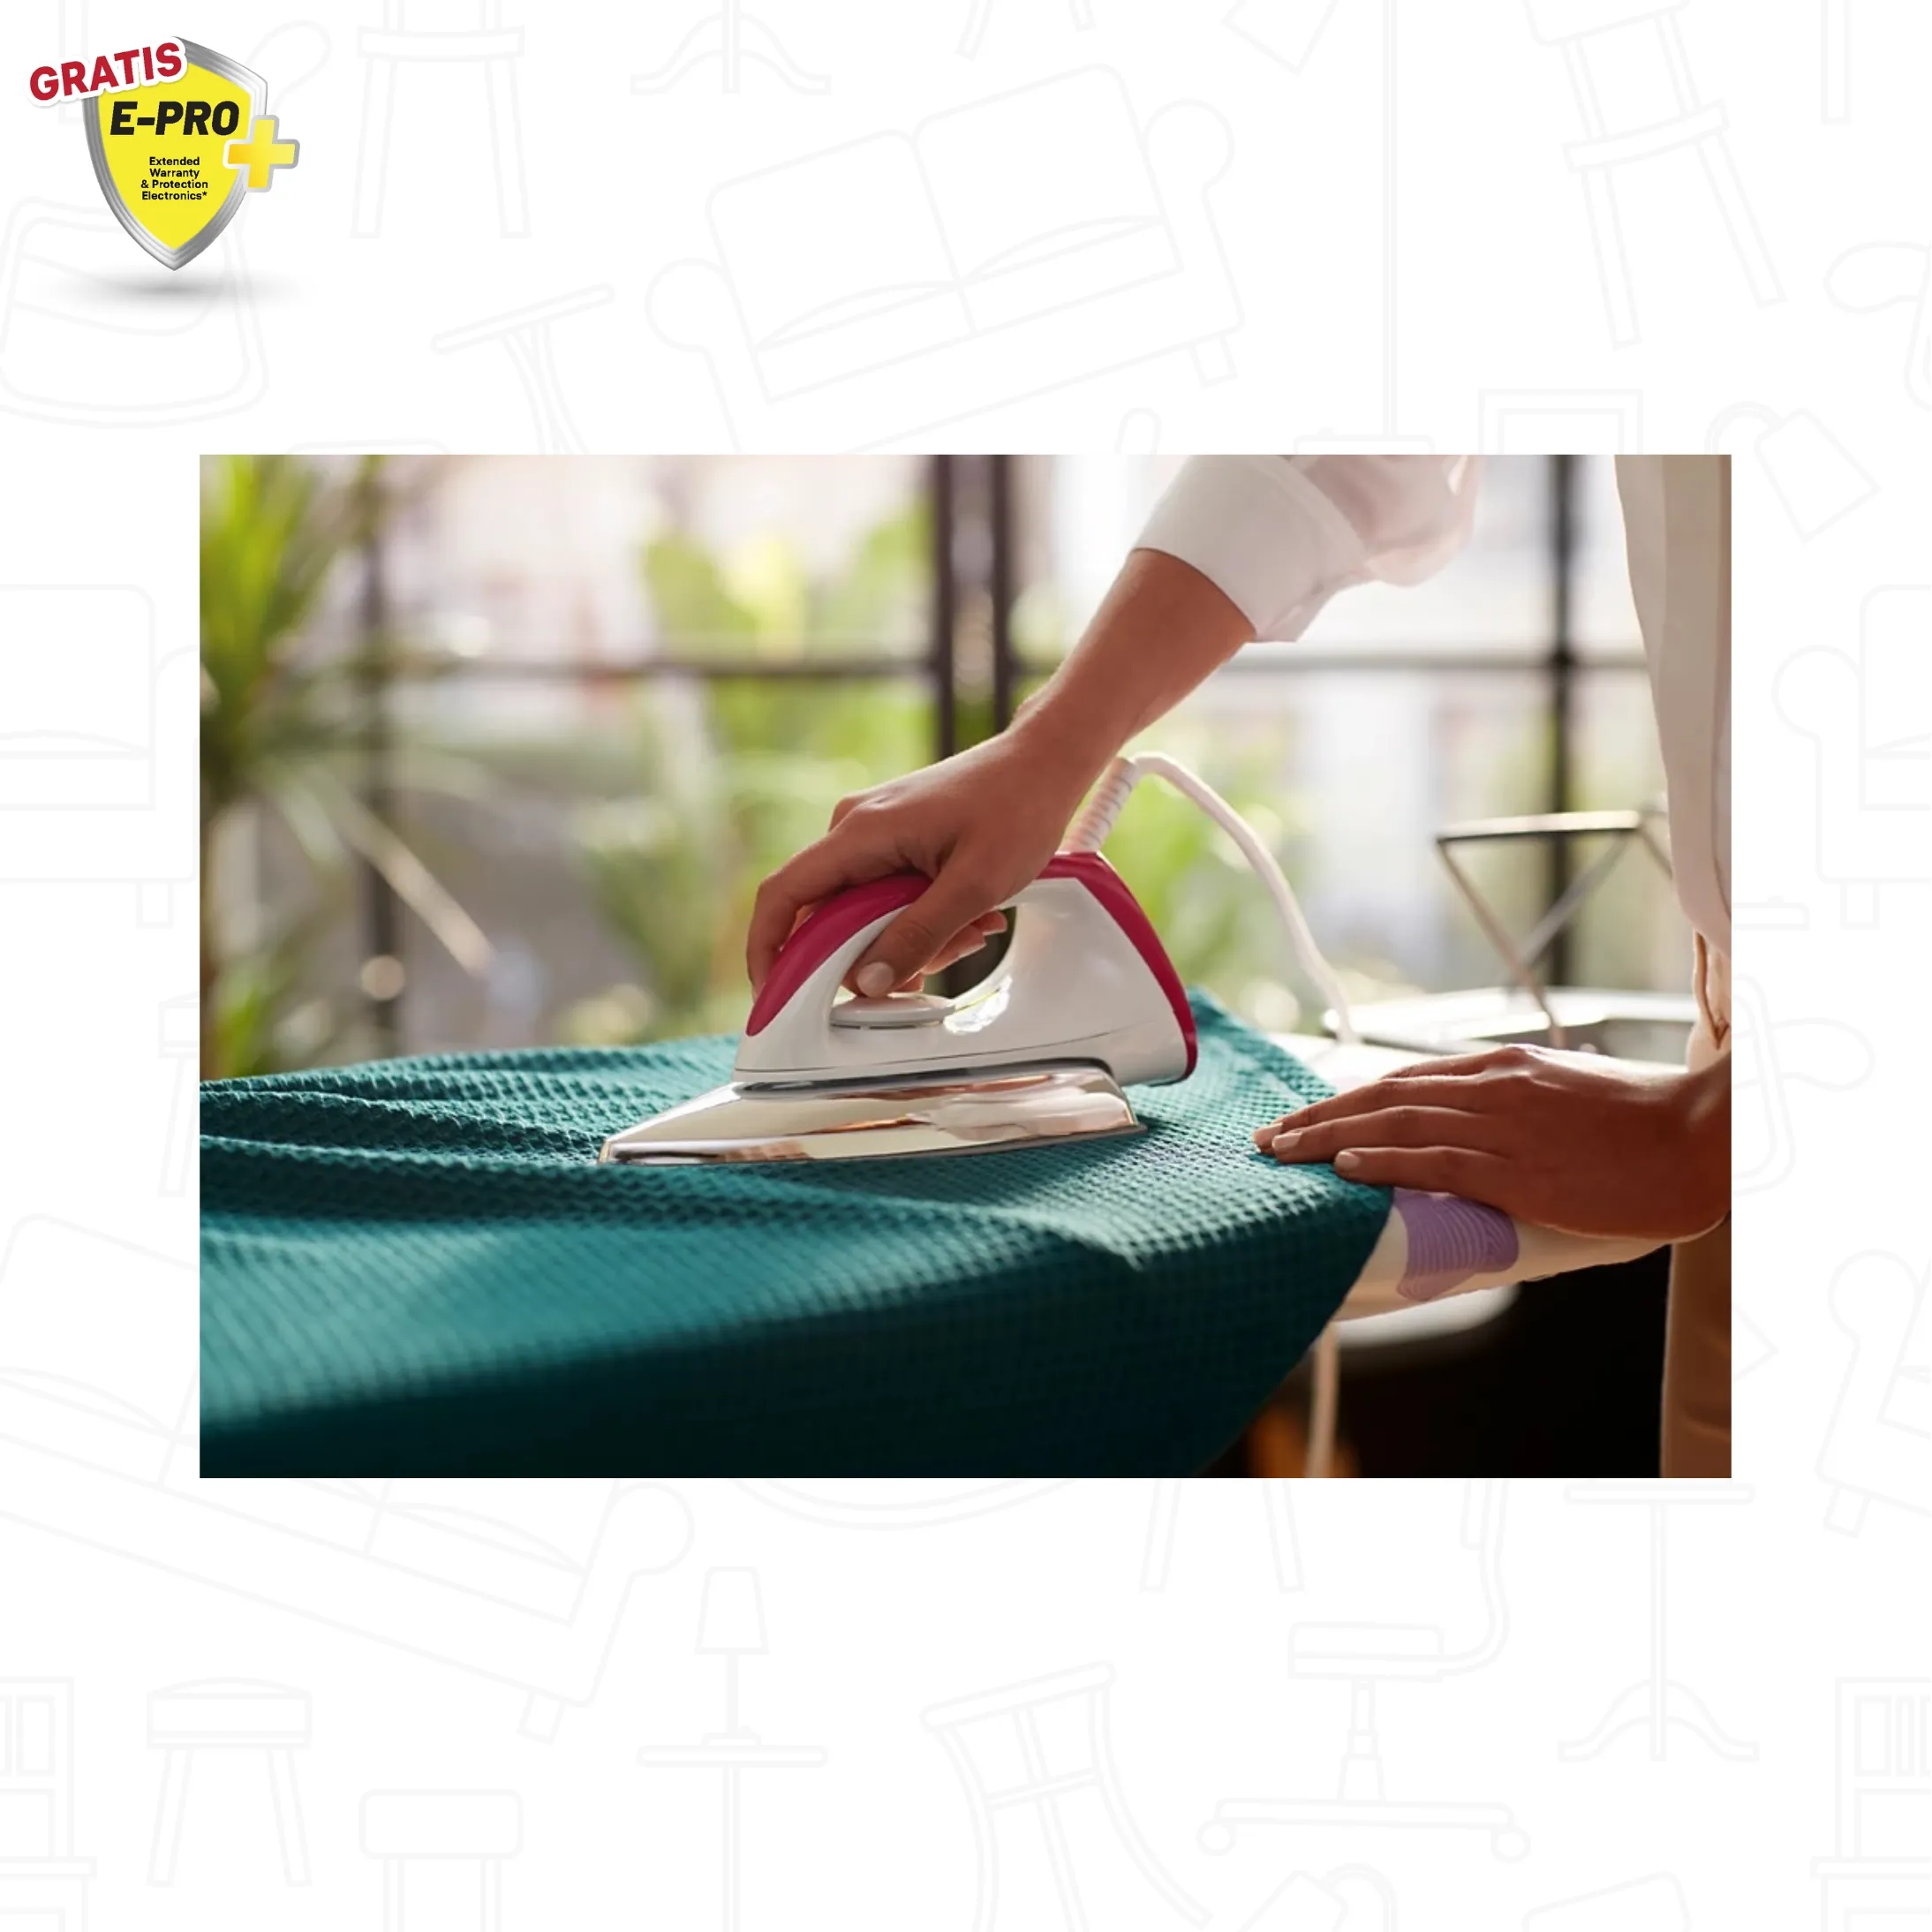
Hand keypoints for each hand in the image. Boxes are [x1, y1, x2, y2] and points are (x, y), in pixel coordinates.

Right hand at [746, 720, 1100, 994]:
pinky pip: (886, 894)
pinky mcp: (894, 839)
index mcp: (861, 832)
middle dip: (874, 954)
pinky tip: (970, 917)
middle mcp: (854, 829)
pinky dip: (920, 917)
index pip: (784, 895)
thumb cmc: (1017, 808)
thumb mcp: (973, 886)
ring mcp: (873, 833)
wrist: (1045, 761)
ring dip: (910, 938)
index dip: (768, 948)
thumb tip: (869, 982)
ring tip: (973, 931)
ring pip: (864, 911)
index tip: (775, 994)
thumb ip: (918, 935)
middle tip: (934, 966)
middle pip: (830, 915)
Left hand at [1254, 1043, 1728, 1240]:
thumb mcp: (1571, 1095)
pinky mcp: (1519, 1170)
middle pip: (1385, 1096)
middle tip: (1271, 1138)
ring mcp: (1504, 1128)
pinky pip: (1434, 1162)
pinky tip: (1343, 1168)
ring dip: (1330, 1139)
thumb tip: (1481, 1123)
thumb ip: (1520, 1103)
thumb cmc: (1647, 1122)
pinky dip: (1382, 1161)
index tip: (1310, 1115)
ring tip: (1284, 1154)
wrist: (1702, 1138)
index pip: (1407, 1079)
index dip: (1351, 1098)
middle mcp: (1494, 1088)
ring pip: (1396, 1125)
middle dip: (1320, 1117)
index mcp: (1505, 1067)